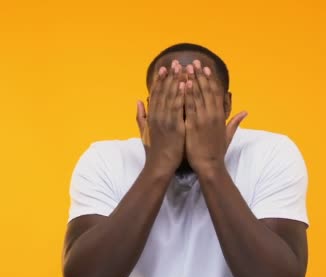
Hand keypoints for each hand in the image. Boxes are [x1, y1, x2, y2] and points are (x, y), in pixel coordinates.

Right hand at [136, 60, 186, 175]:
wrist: (159, 165)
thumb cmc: (154, 150)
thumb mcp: (144, 132)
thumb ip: (141, 116)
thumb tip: (138, 101)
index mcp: (151, 117)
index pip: (155, 94)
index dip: (160, 80)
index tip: (164, 68)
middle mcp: (157, 116)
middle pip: (164, 92)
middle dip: (170, 76)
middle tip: (176, 62)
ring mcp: (166, 121)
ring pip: (171, 97)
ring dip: (177, 81)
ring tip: (182, 68)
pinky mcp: (175, 127)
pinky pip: (179, 108)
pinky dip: (182, 95)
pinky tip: (186, 84)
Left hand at [183, 60, 247, 174]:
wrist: (210, 165)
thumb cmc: (217, 151)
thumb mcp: (228, 134)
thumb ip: (235, 121)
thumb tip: (245, 112)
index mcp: (221, 115)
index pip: (216, 92)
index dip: (211, 79)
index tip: (206, 68)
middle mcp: (212, 114)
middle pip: (206, 90)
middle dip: (200, 75)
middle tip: (194, 62)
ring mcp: (202, 119)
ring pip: (197, 95)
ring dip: (191, 80)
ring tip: (186, 68)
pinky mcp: (192, 125)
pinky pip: (188, 106)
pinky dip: (185, 94)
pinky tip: (182, 84)